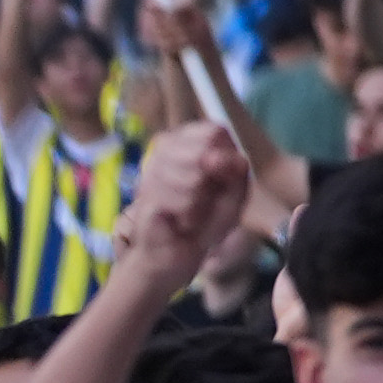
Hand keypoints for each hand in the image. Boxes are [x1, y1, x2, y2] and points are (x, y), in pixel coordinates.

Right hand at [122, 120, 255, 283]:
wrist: (178, 252)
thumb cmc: (209, 217)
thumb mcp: (235, 192)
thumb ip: (236, 171)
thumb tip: (225, 157)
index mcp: (189, 141)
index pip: (214, 131)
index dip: (226, 154)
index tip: (224, 174)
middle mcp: (165, 150)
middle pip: (203, 152)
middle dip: (213, 182)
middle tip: (206, 197)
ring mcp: (151, 173)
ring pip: (194, 178)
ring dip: (202, 202)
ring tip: (194, 210)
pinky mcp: (146, 198)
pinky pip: (183, 201)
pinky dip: (192, 215)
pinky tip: (184, 220)